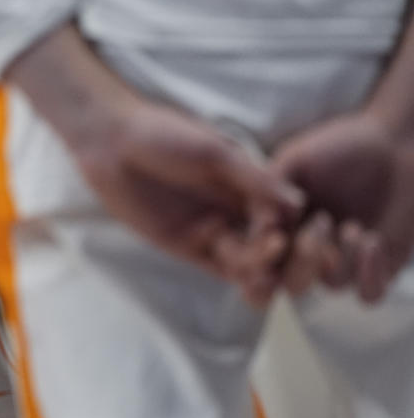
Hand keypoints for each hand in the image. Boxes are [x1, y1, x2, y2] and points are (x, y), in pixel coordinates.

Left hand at [73, 99, 302, 302]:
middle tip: (282, 255)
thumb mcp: (214, 153)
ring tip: (267, 275)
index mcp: (247, 182)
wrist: (113, 143)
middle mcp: (233, 209)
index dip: (293, 223)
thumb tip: (297, 203)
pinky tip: (249, 282)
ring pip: (247, 258)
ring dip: (260, 268)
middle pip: (269, 239)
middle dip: (280, 252)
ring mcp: (211, 229)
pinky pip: (218, 267)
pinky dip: (236, 276)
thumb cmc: (165, 135)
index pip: (281, 210)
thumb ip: (253, 179)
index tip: (304, 232)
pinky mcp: (186, 246)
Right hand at [271, 112, 413, 302]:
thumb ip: (270, 192)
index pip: (259, 266)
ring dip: (340, 259)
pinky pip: (369, 294)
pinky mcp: (380, 265)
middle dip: (304, 262)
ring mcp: (345, 261)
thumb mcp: (295, 161)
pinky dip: (369, 275)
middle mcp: (308, 253)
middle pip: (292, 285)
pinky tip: (371, 240)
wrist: (392, 141)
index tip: (275, 243)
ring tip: (351, 226)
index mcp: (280, 233)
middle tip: (319, 224)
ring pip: (332, 286)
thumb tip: (258, 229)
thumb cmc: (338, 146)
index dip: (260, 266)